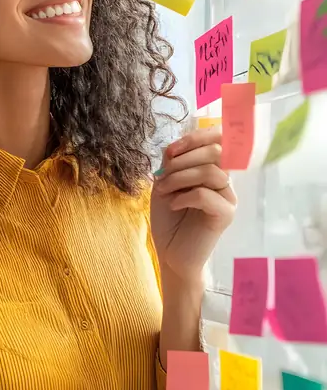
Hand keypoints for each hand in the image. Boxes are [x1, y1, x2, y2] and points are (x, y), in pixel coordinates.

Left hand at [151, 127, 235, 283]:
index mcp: (212, 168)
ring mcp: (228, 197)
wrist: (170, 252)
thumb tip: (174, 147)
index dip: (196, 137)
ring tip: (164, 192)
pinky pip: (207, 195)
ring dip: (180, 177)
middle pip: (215, 151)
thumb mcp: (164, 184)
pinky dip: (185, 196)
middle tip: (162, 176)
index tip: (171, 151)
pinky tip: (173, 205)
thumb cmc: (169, 219)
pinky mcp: (226, 215)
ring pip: (210, 172)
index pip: (218, 140)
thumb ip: (171, 163)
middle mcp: (224, 180)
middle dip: (183, 158)